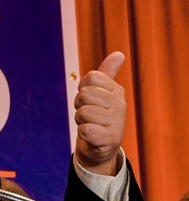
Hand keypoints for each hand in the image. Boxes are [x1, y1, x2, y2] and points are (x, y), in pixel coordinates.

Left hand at [74, 51, 125, 174]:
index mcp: (117, 90)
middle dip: (80, 105)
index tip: (90, 99)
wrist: (100, 146)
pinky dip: (83, 133)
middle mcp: (120, 105)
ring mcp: (117, 122)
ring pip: (83, 112)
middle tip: (88, 114)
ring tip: (91, 125)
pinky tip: (92, 136)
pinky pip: (85, 130)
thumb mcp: (101, 92)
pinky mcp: (110, 139)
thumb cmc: (97, 115)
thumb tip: (119, 54)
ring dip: (80, 120)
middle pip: (85, 94)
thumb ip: (107, 73)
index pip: (91, 77)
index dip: (83, 88)